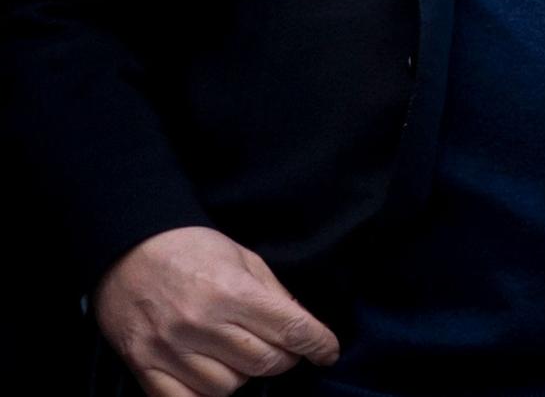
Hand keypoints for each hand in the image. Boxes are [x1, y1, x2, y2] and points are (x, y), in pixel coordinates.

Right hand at [95, 227, 337, 396]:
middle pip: (264, 363)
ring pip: (227, 388)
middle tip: (281, 348)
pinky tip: (211, 378)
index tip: (327, 352)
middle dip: (283, 359)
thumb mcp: (244, 258)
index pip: (291, 330)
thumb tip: (302, 327)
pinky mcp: (142, 365)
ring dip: (242, 377)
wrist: (128, 250)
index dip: (318, 345)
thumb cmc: (191, 251)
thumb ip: (274, 295)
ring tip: (237, 356)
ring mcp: (169, 348)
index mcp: (232, 292)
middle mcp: (200, 323)